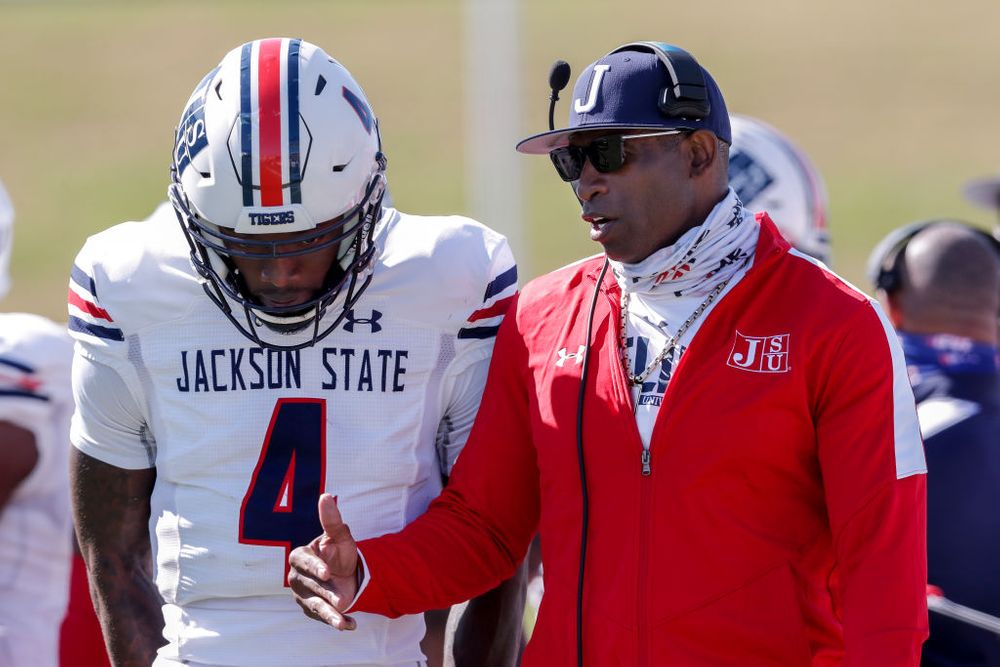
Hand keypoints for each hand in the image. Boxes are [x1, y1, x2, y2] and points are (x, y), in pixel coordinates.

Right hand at [289, 493, 359, 630]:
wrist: (346, 573)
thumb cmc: (339, 552)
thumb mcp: (341, 536)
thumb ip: (333, 520)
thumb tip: (326, 496)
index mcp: (301, 556)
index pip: (304, 562)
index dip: (315, 568)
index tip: (327, 573)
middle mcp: (298, 578)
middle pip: (309, 586)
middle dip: (325, 592)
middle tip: (341, 599)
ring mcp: (303, 596)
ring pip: (315, 606)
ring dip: (330, 615)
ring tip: (343, 621)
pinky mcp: (312, 610)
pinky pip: (324, 617)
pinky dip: (339, 621)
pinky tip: (351, 625)